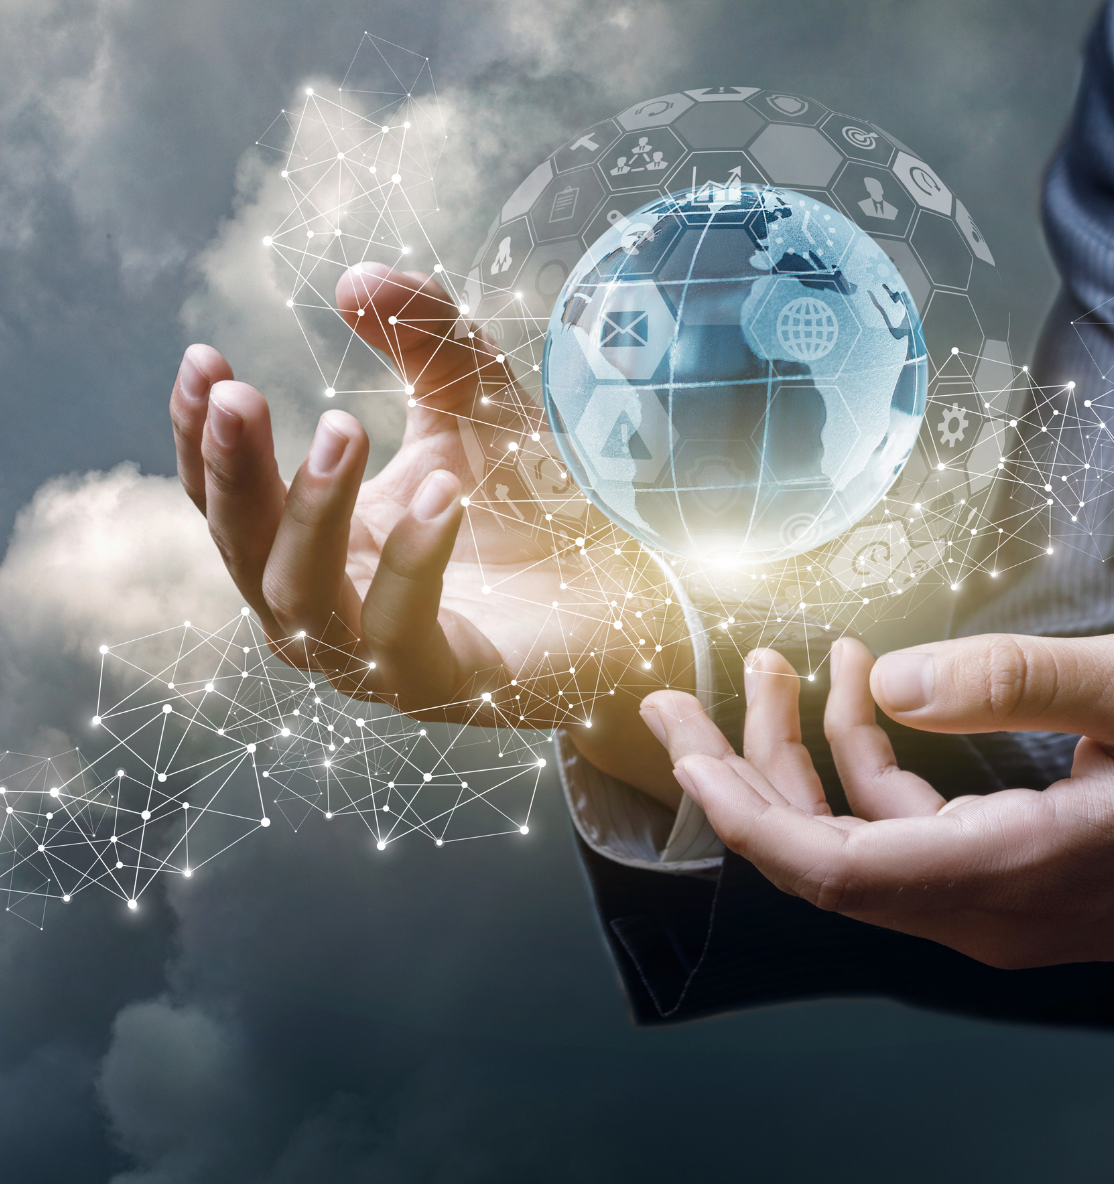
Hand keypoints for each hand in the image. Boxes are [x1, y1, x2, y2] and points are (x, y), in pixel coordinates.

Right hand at [169, 264, 692, 805]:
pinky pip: (398, 631)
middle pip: (243, 550)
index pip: (227, 497)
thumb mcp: (470, 399)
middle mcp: (325, 606)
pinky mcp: (437, 683)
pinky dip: (410, 563)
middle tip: (242, 395)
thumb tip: (353, 277)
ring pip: (299, 599)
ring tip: (344, 428)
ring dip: (311, 514)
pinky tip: (441, 496)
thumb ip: (421, 335)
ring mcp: (372, 654)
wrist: (621, 584)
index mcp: (316, 541)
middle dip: (233, 473)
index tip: (205, 357)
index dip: (199, 435)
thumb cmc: (529, 497)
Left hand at [639, 633, 1113, 967]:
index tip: (683, 748)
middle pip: (810, 854)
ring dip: (798, 753)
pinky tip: (863, 687)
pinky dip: (864, 758)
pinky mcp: (992, 877)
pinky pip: (896, 827)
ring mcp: (979, 899)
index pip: (822, 866)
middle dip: (735, 772)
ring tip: (776, 666)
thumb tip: (894, 682)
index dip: (739, 810)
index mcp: (1000, 872)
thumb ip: (1017, 681)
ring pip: (847, 836)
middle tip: (675, 701)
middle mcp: (972, 905)